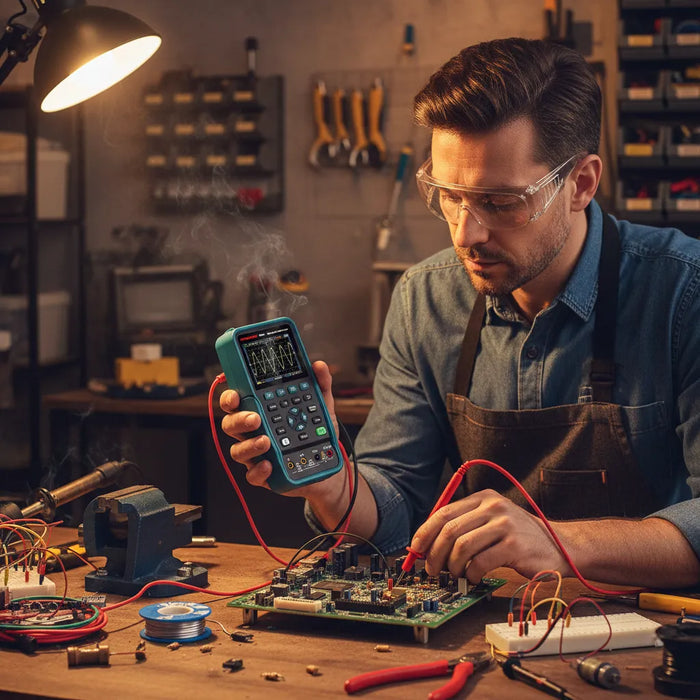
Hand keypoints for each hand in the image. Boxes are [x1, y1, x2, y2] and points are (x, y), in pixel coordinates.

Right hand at [219, 361, 339, 494]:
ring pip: (238, 450)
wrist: (327, 464)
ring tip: (267, 441)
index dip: (230, 398)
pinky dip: (259, 470)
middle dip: (239, 420)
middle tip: (255, 418)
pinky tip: (269, 464)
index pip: (236, 402)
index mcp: (260, 411)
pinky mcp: (263, 475)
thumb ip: (320, 385)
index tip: (235, 395)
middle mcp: (252, 433)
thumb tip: (319, 365)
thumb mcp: (321, 406)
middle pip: (231, 424)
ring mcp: (256, 454)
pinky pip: (252, 475)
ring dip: (250, 445)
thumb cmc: (315, 432)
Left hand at [409, 489, 570, 581]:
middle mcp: (493, 507)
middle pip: (449, 530)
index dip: (425, 532)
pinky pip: (480, 562)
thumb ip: (466, 526)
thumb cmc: (520, 538)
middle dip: (434, 553)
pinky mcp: (513, 546)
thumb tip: (429, 544)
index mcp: (483, 498)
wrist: (560, 546)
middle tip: (432, 569)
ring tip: (456, 574)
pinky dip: (472, 574)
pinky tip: (475, 577)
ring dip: (452, 566)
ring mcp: (504, 525)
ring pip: (461, 547)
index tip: (416, 549)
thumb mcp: (493, 521)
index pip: (443, 512)